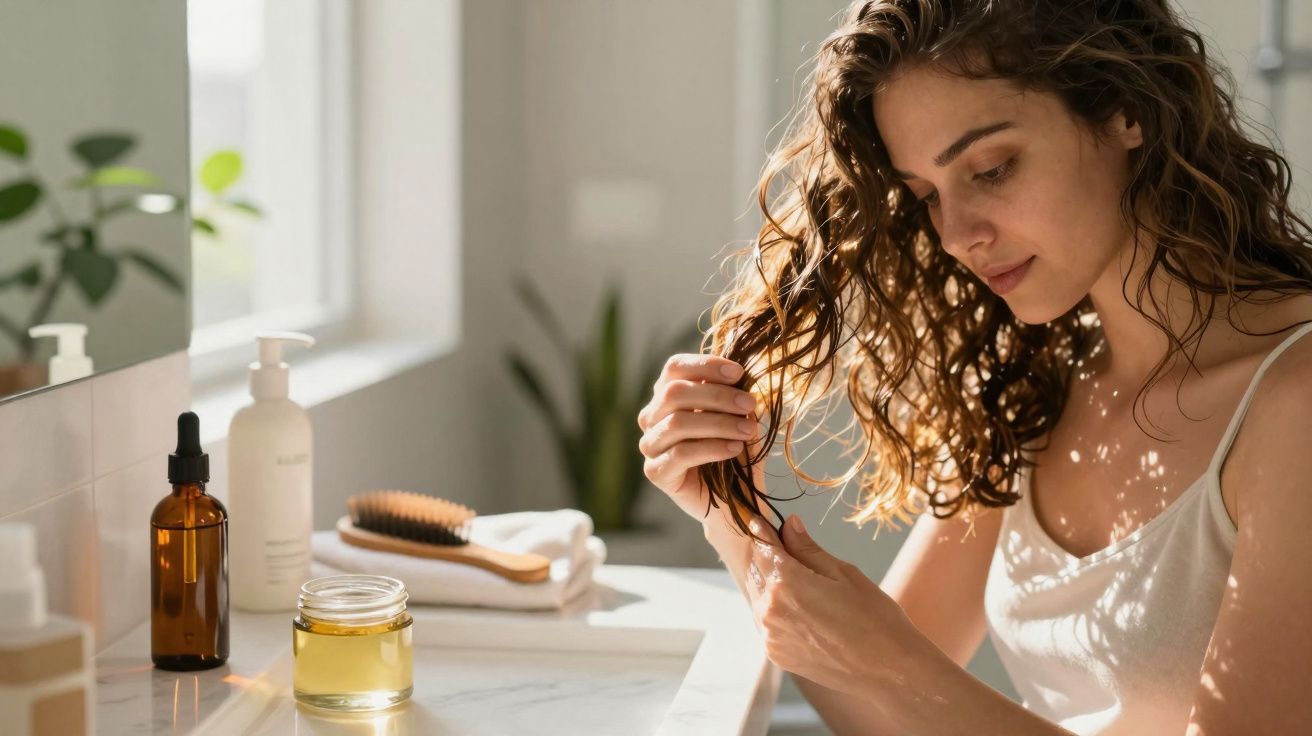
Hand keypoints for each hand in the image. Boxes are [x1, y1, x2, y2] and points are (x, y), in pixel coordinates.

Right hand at [637, 354, 764, 524]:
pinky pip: (680, 454)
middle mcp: (652, 416)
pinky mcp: (655, 472)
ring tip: (748, 429)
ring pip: (677, 423)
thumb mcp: (739, 416)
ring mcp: (650, 444)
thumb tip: (742, 377)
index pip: (674, 367)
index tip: (739, 373)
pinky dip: (711, 448)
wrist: (736, 498)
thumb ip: (734, 395)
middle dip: (716, 395)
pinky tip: (734, 448)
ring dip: (718, 423)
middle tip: (749, 403)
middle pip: (674, 393)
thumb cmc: (735, 450)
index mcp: (667, 395)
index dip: (705, 365)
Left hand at [744, 513, 918, 697]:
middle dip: (766, 557)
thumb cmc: (874, 617)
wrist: (888, 669)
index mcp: (786, 583)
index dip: (761, 530)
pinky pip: (765, 623)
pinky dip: (775, 610)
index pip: (761, 546)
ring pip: (757, 597)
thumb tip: (787, 523)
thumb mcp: (843, 573)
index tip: (760, 520)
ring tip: (797, 581)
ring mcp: (770, 636)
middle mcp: (770, 610)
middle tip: (783, 547)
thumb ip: (807, 549)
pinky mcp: (776, 654)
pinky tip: (800, 609)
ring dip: (768, 584)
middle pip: (756, 571)